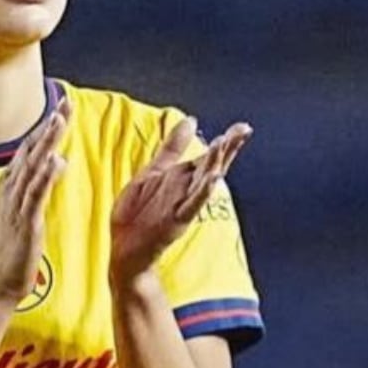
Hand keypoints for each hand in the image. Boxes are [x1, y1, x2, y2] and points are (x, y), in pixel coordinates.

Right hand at [0, 103, 70, 305]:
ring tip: (60, 121)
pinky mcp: (25, 223)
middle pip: (31, 152)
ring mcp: (16, 206)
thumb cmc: (13, 249)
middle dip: (49, 128)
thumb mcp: (25, 211)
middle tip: (65, 104)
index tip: (61, 109)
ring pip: (33, 168)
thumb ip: (39, 185)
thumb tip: (57, 161)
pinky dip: (45, 176)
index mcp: (10, 187)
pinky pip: (35, 195)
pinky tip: (57, 161)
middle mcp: (10, 191)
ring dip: (46, 144)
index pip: (28, 151)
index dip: (44, 129)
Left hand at [110, 117, 251, 283]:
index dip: (227, 142)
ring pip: (203, 182)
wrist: (124, 248)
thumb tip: (191, 120)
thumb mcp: (153, 171)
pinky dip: (203, 193)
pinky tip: (212, 180)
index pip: (209, 156)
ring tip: (224, 144)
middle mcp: (187, 190)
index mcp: (183, 177)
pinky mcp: (176, 220)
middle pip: (212, 166)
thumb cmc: (138, 212)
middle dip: (227, 148)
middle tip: (242, 131)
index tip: (243, 127)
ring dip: (215, 164)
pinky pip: (192, 205)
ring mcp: (182, 205)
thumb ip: (173, 147)